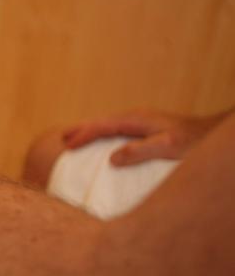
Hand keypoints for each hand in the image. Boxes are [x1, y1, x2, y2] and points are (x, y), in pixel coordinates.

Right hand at [62, 109, 221, 166]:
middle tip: (62, 137)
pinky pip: (117, 129)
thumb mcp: (167, 148)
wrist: (212, 134)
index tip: (68, 145)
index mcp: (137, 120)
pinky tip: (104, 139)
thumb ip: (139, 152)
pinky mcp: (146, 127)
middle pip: (102, 120)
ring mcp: (141, 121)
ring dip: (91, 129)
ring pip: (109, 123)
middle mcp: (136, 117)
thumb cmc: (194, 142)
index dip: (84, 135)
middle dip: (82, 128)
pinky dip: (103, 133)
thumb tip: (111, 158)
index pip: (103, 126)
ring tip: (76, 136)